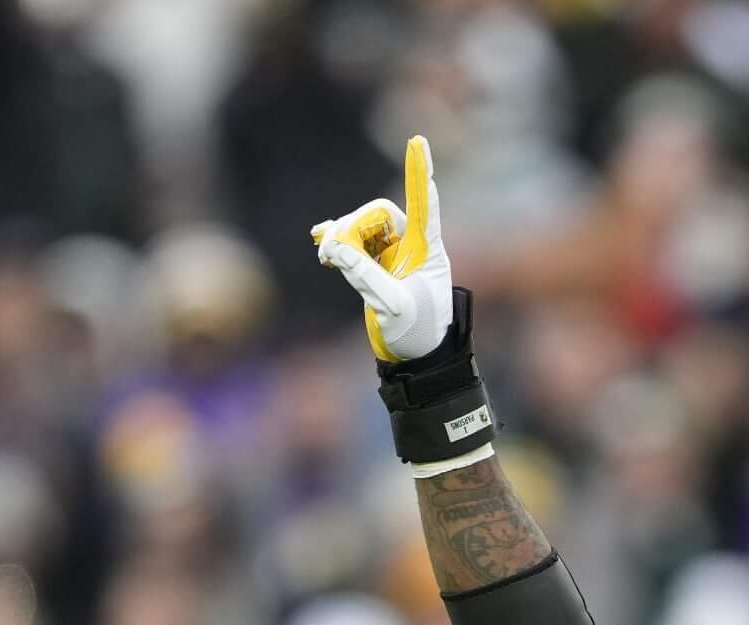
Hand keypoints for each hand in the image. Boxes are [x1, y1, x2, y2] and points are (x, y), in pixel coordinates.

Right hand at [312, 135, 452, 361]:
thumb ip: (364, 275)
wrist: (415, 361)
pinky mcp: (376, 267)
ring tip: (325, 256)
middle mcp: (413, 246)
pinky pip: (354, 243)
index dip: (419, 172)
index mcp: (429, 250)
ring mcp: (393, 255)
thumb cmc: (418, 335)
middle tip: (331, 253)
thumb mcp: (392, 306)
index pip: (425, 203)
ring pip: (362, 227)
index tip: (417, 140)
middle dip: (353, 227)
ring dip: (342, 236)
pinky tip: (319, 239)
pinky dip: (337, 241)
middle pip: (378, 214)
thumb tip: (334, 244)